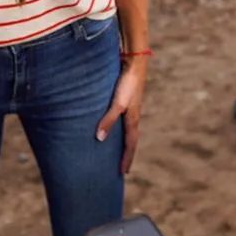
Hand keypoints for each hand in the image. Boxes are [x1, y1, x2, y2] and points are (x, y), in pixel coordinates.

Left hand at [96, 57, 146, 173]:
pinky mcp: (124, 99)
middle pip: (130, 140)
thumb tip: (100, 139)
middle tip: (122, 168)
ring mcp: (129, 107)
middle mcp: (132, 116)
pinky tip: (109, 126)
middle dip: (126, 154)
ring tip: (114, 150)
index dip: (127, 159)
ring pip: (126, 129)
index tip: (123, 173)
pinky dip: (117, 127)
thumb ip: (108, 120)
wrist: (134, 62)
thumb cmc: (127, 83)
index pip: (130, 145)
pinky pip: (121, 119)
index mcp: (133, 119)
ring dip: (121, 141)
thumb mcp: (118, 103)